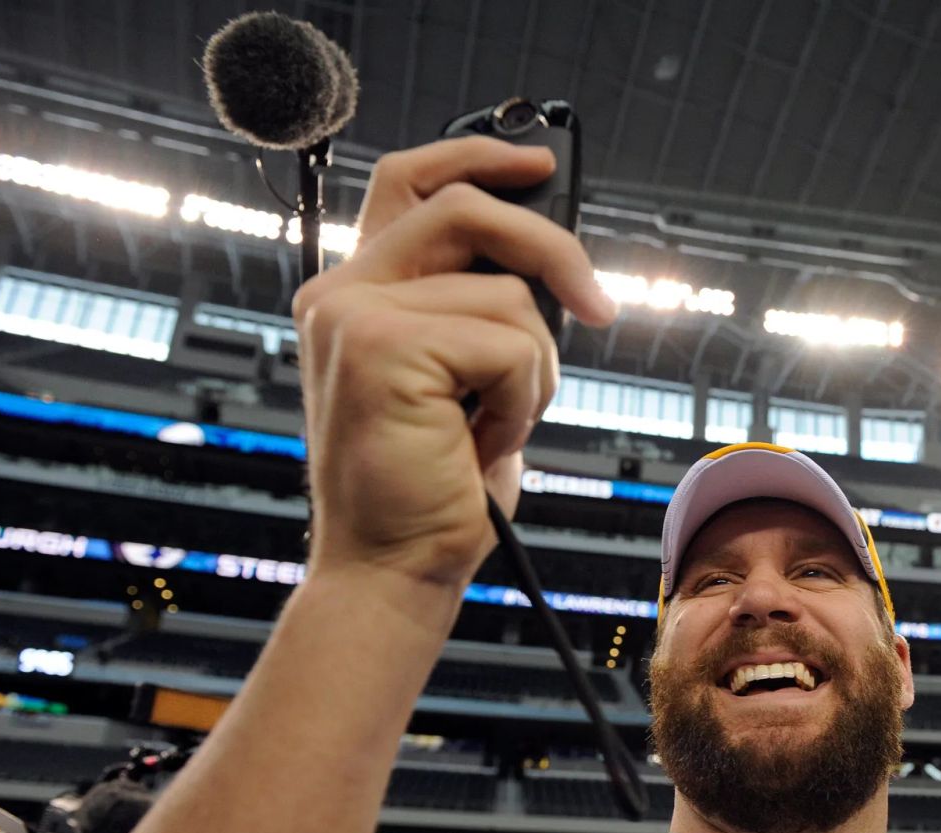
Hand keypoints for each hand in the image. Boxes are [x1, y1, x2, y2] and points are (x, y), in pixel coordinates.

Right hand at [293, 136, 615, 596]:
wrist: (396, 568)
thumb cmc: (438, 484)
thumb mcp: (468, 379)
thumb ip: (481, 308)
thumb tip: (552, 261)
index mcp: (357, 293)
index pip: (409, 182)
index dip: (476, 155)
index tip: (539, 164)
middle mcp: (341, 293)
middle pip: (467, 209)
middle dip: (552, 250)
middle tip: (599, 307)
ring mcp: (353, 315)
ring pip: (508, 296)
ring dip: (533, 370)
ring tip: (492, 425)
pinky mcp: (381, 346)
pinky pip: (509, 343)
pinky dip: (523, 399)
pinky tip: (481, 442)